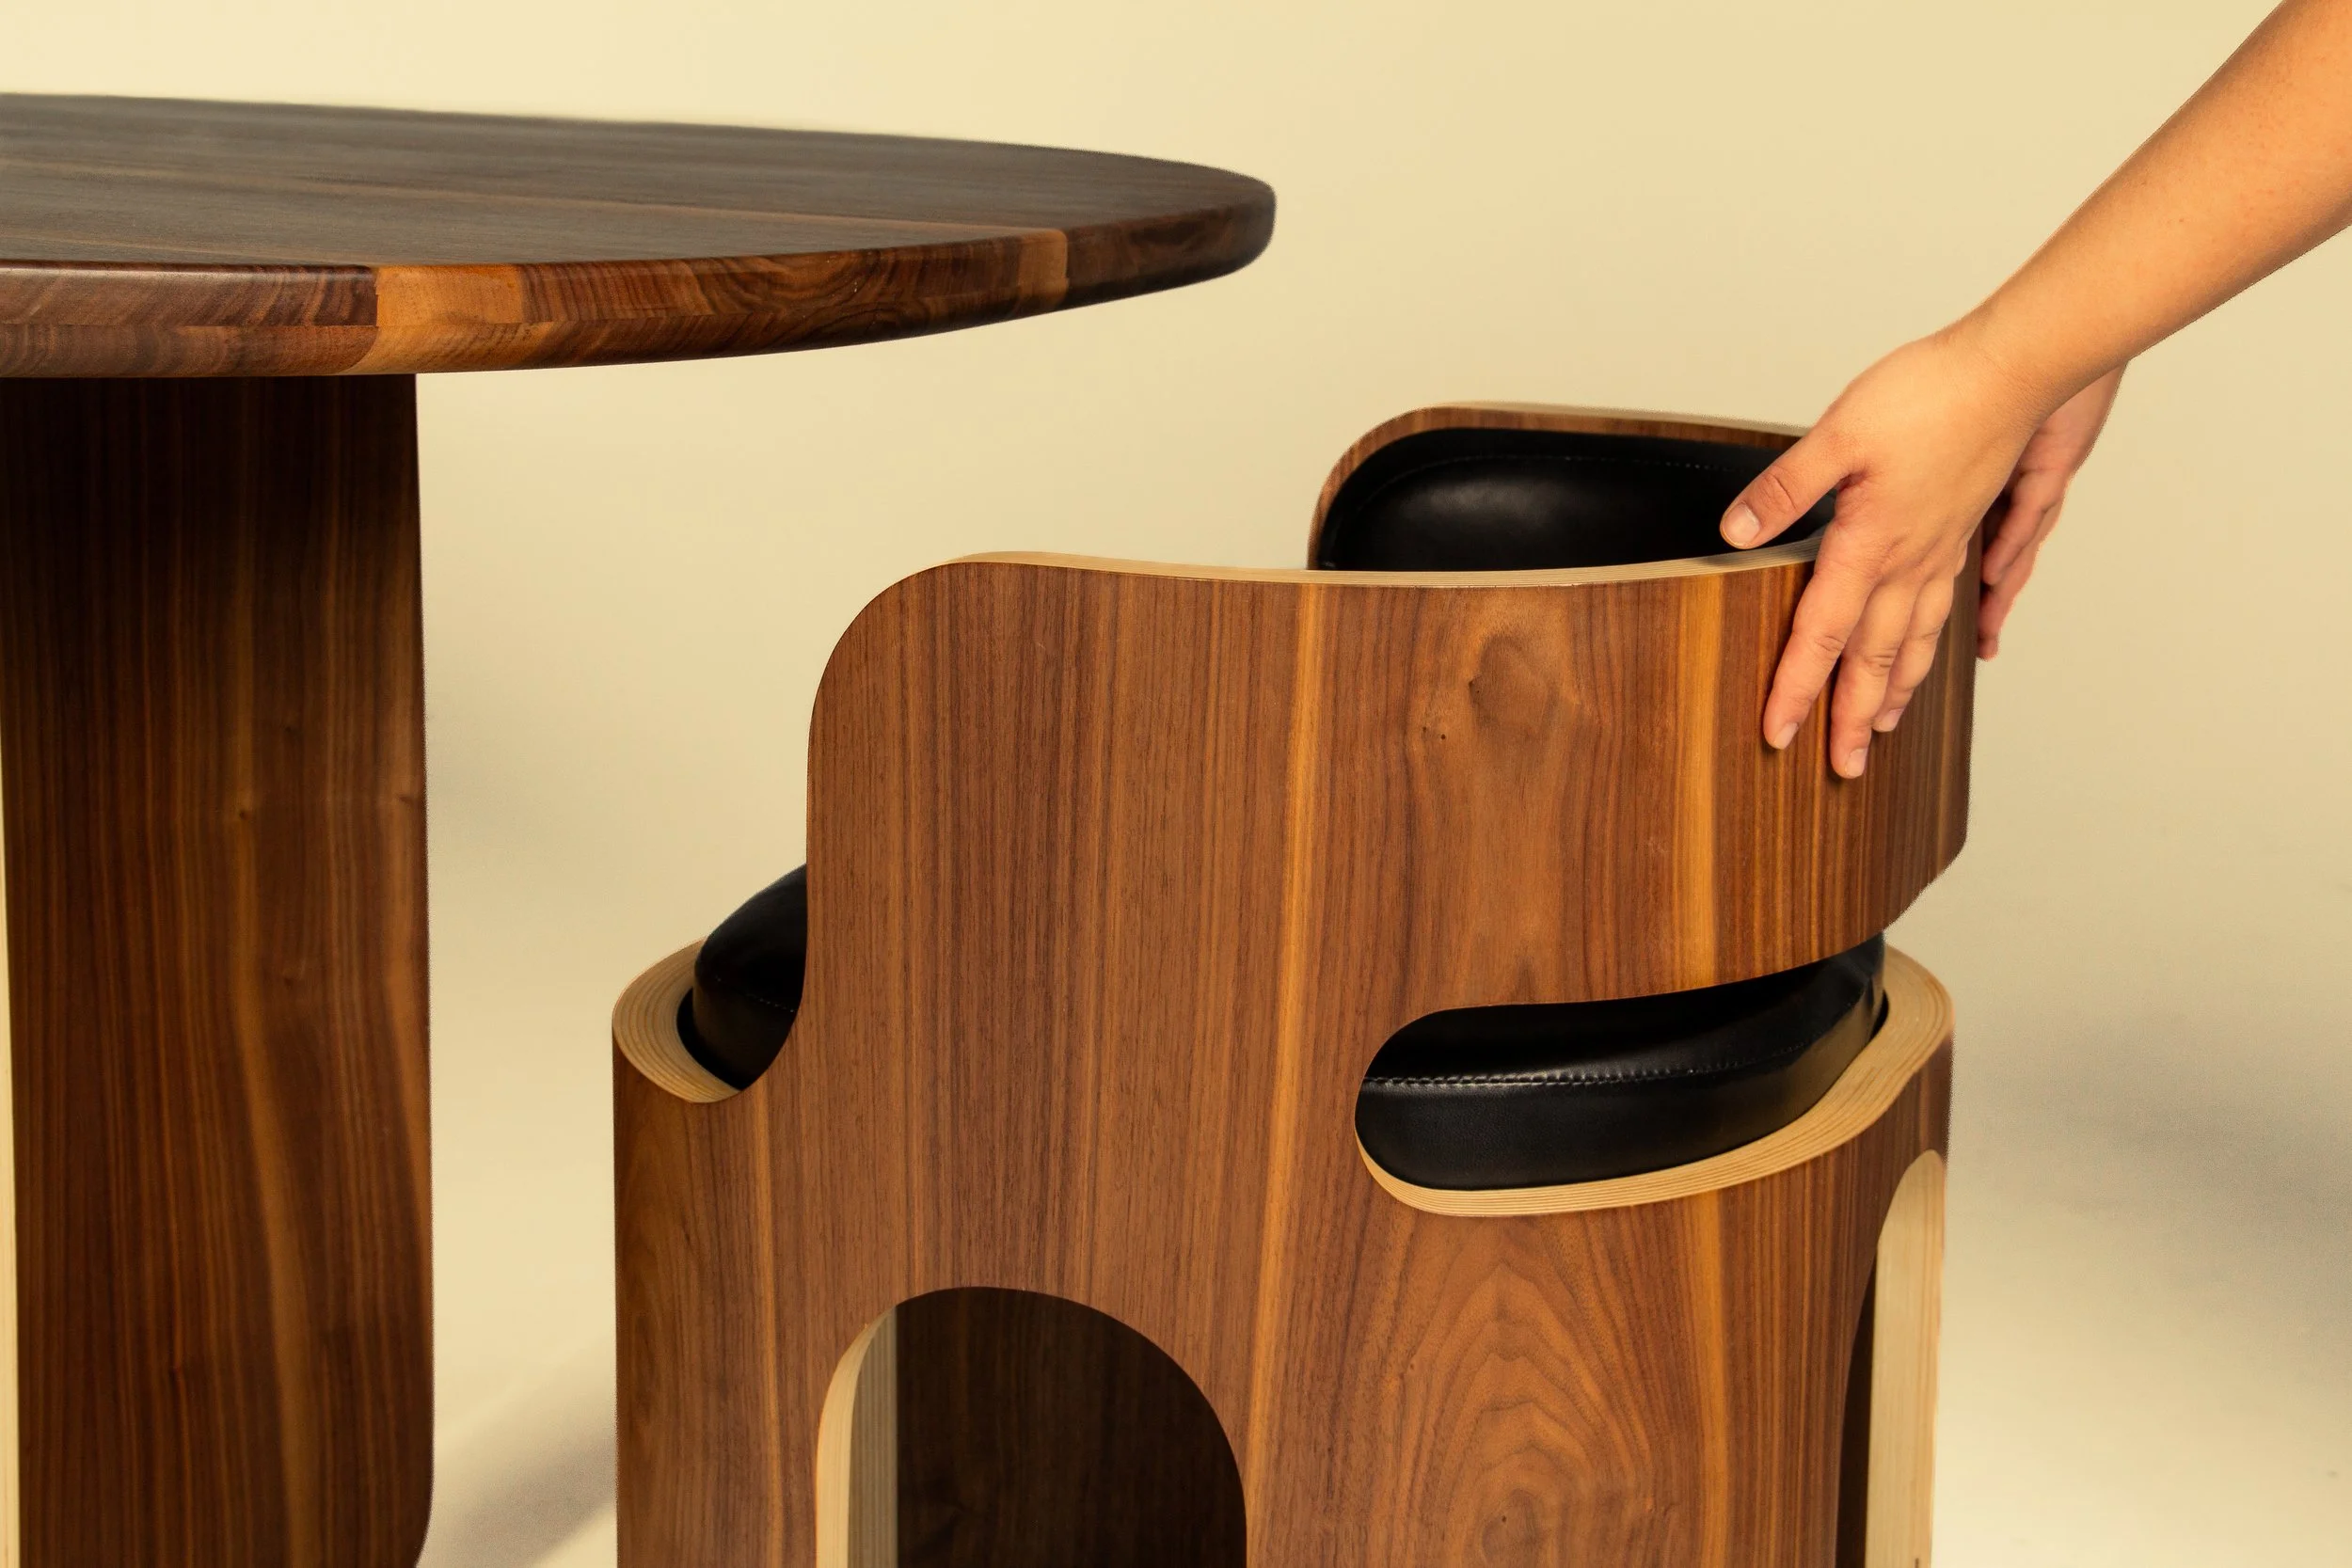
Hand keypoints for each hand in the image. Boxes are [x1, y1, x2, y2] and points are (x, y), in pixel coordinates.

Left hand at [1717, 327, 2111, 775]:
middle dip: (1853, 718)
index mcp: (1870, 546)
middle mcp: (1910, 562)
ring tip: (1884, 729)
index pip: (1820, 636)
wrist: (2011, 372)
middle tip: (1843, 769)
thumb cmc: (1929, 395)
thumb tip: (1737, 531)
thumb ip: (1785, 487)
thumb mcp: (1836, 435)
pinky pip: (1949, 605)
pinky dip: (1943, 641)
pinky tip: (1954, 653)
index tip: (1779, 735)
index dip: (1796, 689)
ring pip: (1916, 639)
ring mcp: (1943, 551)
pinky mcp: (1964, 532)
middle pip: (1873, 659)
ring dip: (1897, 689)